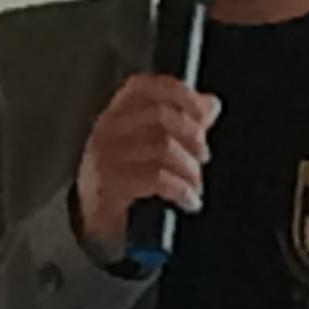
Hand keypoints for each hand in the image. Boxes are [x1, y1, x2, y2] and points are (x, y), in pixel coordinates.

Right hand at [73, 74, 218, 260]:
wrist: (96, 222)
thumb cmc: (126, 180)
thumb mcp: (152, 147)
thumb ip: (183, 123)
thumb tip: (211, 104)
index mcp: (117, 115)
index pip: (144, 86)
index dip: (179, 93)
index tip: (204, 112)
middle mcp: (107, 130)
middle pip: (160, 115)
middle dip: (193, 137)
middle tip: (202, 157)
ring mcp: (105, 157)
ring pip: (163, 146)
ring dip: (190, 169)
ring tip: (195, 184)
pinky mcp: (110, 185)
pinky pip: (157, 178)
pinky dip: (181, 190)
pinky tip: (188, 199)